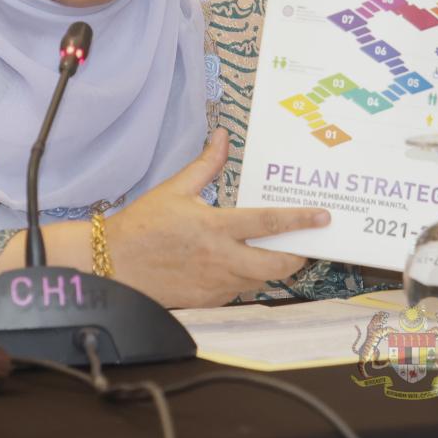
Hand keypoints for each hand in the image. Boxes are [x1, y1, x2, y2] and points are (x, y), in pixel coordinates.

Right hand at [104, 129, 329, 307]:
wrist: (114, 266)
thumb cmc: (143, 225)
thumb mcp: (174, 189)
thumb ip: (205, 165)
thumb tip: (223, 136)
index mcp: (215, 227)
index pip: (268, 224)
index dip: (300, 221)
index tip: (323, 217)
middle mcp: (221, 258)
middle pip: (276, 265)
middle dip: (297, 256)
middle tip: (304, 245)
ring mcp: (216, 283)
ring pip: (260, 281)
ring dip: (272, 269)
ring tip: (276, 253)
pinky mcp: (209, 300)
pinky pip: (239, 291)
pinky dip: (246, 279)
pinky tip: (241, 265)